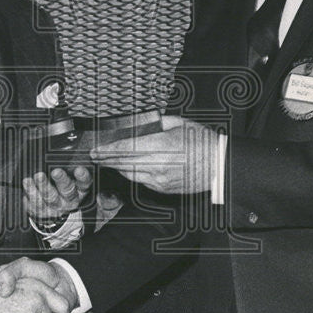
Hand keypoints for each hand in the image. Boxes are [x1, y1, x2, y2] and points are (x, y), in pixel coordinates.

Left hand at [22, 166, 92, 222]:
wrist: (51, 207)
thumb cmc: (60, 185)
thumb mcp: (68, 175)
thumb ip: (67, 164)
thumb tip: (63, 146)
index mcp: (80, 189)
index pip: (84, 182)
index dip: (82, 176)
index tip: (78, 169)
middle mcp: (70, 200)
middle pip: (68, 190)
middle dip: (61, 180)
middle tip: (56, 171)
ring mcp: (56, 207)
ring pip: (51, 197)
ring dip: (43, 185)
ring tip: (37, 176)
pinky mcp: (42, 212)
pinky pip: (36, 204)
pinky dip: (30, 192)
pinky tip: (27, 183)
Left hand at [90, 116, 216, 193]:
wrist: (217, 165)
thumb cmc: (202, 142)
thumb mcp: (178, 123)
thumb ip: (156, 123)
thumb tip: (139, 124)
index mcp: (162, 145)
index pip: (126, 148)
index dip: (107, 150)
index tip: (95, 149)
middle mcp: (158, 164)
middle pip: (123, 163)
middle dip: (106, 159)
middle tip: (95, 155)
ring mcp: (159, 179)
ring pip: (129, 174)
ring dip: (118, 167)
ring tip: (109, 160)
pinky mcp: (162, 189)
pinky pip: (141, 181)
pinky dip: (133, 173)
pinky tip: (131, 167)